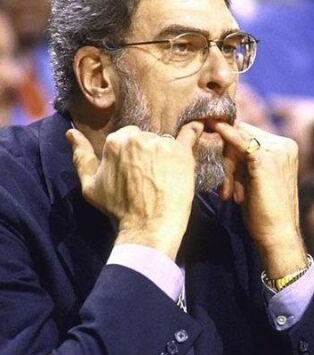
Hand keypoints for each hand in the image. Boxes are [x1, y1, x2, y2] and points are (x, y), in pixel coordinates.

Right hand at [66, 123, 200, 259]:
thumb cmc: (118, 209)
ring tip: (167, 176)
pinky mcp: (182, 153)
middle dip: (149, 153)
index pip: (127, 137)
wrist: (148, 227)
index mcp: (115, 141)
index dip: (133, 155)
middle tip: (152, 177)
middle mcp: (138, 137)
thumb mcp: (90, 186)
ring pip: (165, 141)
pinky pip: (191, 135)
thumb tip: (71, 134)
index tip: (136, 172)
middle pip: (147, 137)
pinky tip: (201, 127)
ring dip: (167, 154)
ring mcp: (161, 144)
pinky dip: (194, 132)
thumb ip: (81, 157)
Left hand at [210, 120, 306, 277]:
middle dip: (228, 156)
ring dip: (227, 163)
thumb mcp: (255, 179)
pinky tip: (214, 130)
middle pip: (244, 132)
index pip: (251, 134)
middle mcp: (285, 145)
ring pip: (238, 139)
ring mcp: (277, 150)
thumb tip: (223, 140)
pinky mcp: (265, 158)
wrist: (278, 234)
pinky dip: (224, 138)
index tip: (217, 153)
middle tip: (226, 187)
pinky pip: (237, 141)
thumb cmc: (265, 212)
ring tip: (228, 192)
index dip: (232, 146)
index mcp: (286, 149)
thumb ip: (245, 160)